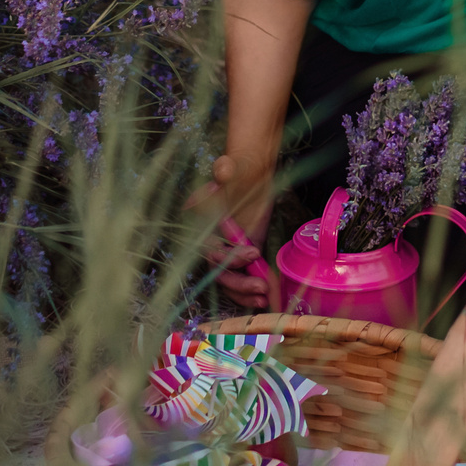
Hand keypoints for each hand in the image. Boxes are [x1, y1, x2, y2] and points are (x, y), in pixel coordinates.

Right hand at [194, 152, 276, 308]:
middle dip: (238, 281)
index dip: (227, 255)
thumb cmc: (240, 169)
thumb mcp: (233, 167)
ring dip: (244, 293)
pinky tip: (265, 298)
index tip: (253, 252)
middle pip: (217, 269)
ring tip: (264, 298)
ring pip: (227, 280)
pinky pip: (241, 277)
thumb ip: (226, 170)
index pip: (208, 247)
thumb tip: (222, 172)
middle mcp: (209, 240)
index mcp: (200, 222)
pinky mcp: (241, 255)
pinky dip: (250, 290)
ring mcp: (225, 251)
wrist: (252, 174)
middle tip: (260, 286)